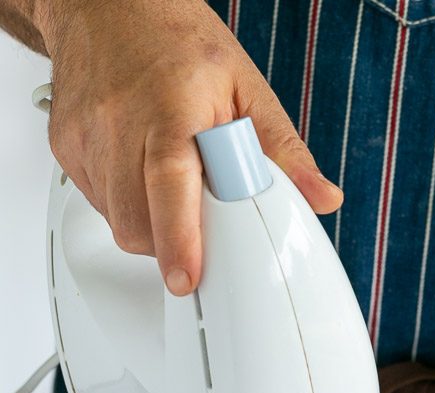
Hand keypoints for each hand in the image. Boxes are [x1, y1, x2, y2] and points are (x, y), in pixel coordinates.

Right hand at [40, 0, 341, 294]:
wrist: (106, 3)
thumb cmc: (177, 41)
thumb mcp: (247, 86)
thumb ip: (284, 150)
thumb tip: (322, 197)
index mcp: (173, 109)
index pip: (171, 187)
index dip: (179, 240)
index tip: (187, 277)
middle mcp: (122, 123)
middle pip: (138, 221)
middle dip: (170, 246)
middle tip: (197, 234)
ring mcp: (87, 136)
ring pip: (117, 221)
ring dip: (150, 228)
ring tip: (171, 190)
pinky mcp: (66, 148)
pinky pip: (98, 204)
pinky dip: (126, 207)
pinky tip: (142, 176)